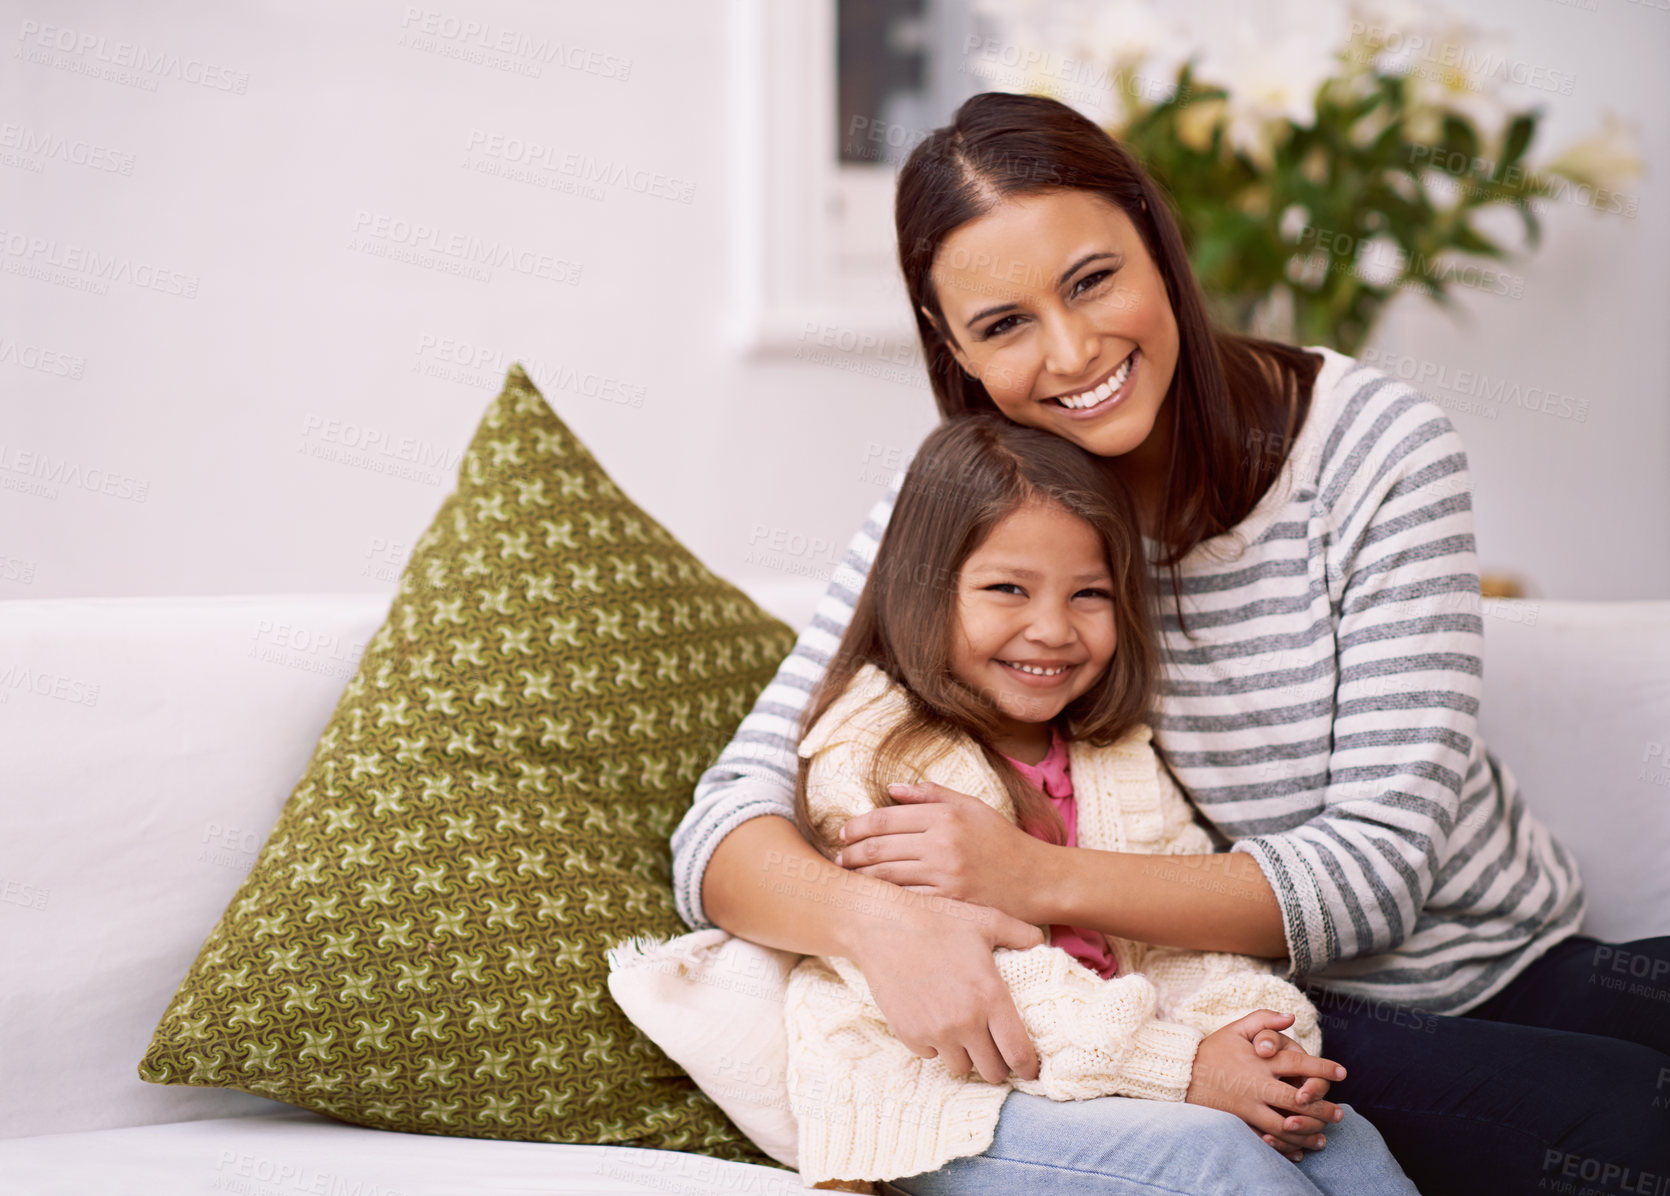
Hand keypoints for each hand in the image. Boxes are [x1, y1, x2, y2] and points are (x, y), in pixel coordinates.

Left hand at [836, 781, 1046, 919]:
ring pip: (886, 877)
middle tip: (839, 858)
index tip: (843, 833)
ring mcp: (946, 877)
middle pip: (878, 848)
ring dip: (860, 878)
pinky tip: (874, 899)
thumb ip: (931, 794)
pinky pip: (906, 901)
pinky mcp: (950, 905)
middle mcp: (942, 844)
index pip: (884, 818)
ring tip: (849, 877)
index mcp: (945, 816)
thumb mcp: (972, 806)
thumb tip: (891, 788)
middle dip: (850, 854)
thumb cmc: (1003, 841)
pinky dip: (885, 899)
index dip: (856, 826)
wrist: (1039, 880)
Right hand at [846, 887, 1046, 1084]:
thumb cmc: (936, 920)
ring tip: (964, 1034)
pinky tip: (934, 1020)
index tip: (1029, 1069)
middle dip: (998, 1065)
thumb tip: (1041, 943)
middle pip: (992, 1071)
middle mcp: (965, 1021)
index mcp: (990, 996)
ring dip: (966, 1056)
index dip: (1028, 1067)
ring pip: (961, 1068)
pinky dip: (936, 1045)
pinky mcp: (909, 1034)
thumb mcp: (984, 920)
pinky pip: (931, 1055)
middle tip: (995, 1050)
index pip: (1018, 1053)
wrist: (881, 926)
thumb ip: (1020, 934)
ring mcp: (935, 1031)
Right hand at [1185, 1010, 1345, 1160]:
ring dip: (1309, 1131)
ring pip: (1287, 1125)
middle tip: (1339, 1114)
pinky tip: (1299, 1150)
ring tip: (1324, 1135)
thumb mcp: (1235, 1028)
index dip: (1323, 1068)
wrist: (1182, 1074)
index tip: (1343, 1073)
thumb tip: (1291, 1016)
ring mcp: (1249, 1107)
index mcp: (1260, 1062)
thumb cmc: (1212, 1050)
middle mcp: (1258, 1085)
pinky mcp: (1241, 1122)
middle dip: (1323, 1108)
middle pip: (1299, 1100)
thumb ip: (1264, 1020)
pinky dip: (1287, 1146)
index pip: (1299, 1063)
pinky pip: (1269, 1138)